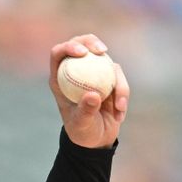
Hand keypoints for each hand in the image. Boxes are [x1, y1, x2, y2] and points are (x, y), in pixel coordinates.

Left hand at [49, 34, 129, 148]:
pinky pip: (119, 78)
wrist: (96, 140)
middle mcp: (75, 71)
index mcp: (59, 79)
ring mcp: (93, 73)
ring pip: (106, 61)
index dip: (69, 47)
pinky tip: (120, 114)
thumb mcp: (82, 125)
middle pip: (82, 45)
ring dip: (116, 84)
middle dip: (92, 42)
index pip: (59, 54)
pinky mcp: (110, 78)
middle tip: (102, 51)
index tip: (83, 53)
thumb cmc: (82, 132)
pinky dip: (123, 94)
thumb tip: (93, 95)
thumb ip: (86, 110)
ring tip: (117, 108)